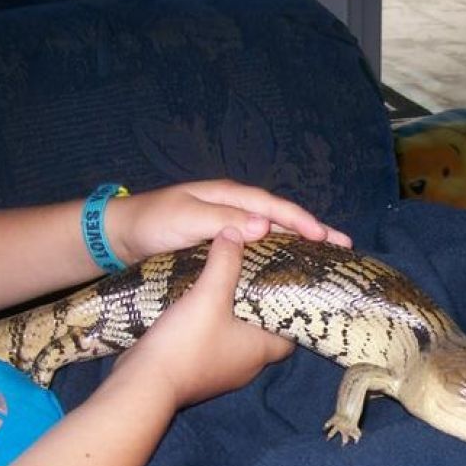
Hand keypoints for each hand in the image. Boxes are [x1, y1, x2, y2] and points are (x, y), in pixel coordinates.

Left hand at [105, 179, 350, 264]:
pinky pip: (261, 247)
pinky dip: (281, 255)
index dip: (302, 221)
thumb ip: (224, 221)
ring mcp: (232, 225)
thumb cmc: (153, 224)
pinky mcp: (224, 244)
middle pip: (283, 218)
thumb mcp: (186, 221)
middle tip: (344, 246)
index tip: (325, 237)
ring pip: (275, 233)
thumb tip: (266, 225)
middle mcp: (237, 208)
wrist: (121, 235)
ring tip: (327, 258)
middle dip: (314, 230)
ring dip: (301, 244)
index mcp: (231, 197)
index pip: (275, 207)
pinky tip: (290, 269)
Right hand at [109, 227, 293, 408]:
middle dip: (263, 307)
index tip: (287, 284)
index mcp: (262, 350)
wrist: (142, 384)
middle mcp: (248, 365)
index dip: (292, 309)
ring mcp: (223, 371)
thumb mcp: (209, 295)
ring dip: (236, 316)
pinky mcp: (199, 372)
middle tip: (258, 278)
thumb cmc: (186, 344)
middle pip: (266, 332)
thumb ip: (226, 262)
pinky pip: (216, 345)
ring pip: (239, 339)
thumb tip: (236, 232)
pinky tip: (204, 306)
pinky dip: (215, 327)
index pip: (292, 330)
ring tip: (231, 285)